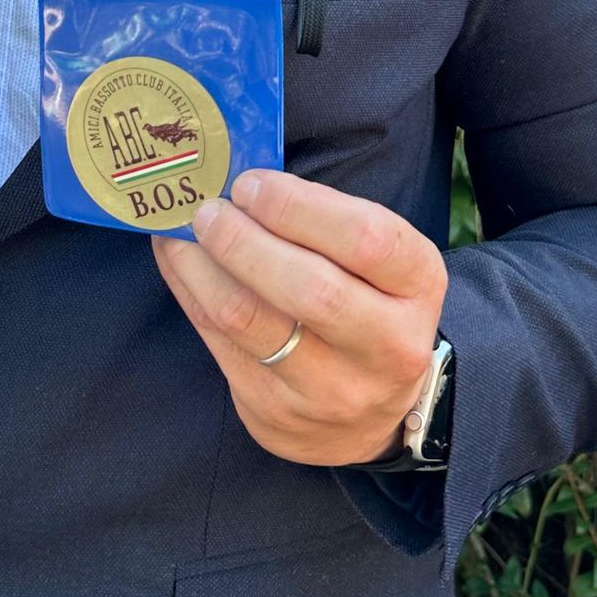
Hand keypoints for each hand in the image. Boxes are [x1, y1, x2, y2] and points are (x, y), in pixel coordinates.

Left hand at [153, 170, 447, 467]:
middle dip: (243, 239)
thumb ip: (325, 221)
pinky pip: (218, 343)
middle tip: (209, 210)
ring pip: (250, 319)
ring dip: (203, 265)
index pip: (367, 240)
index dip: (298, 207)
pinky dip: (189, 291)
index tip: (251, 185)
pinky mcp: (275, 412)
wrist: (371, 415)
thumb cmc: (368, 306)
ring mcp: (331, 389)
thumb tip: (240, 181)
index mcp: (417, 288)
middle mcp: (386, 345)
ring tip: (185, 231)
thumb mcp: (378, 261)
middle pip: (310, 288)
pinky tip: (179, 261)